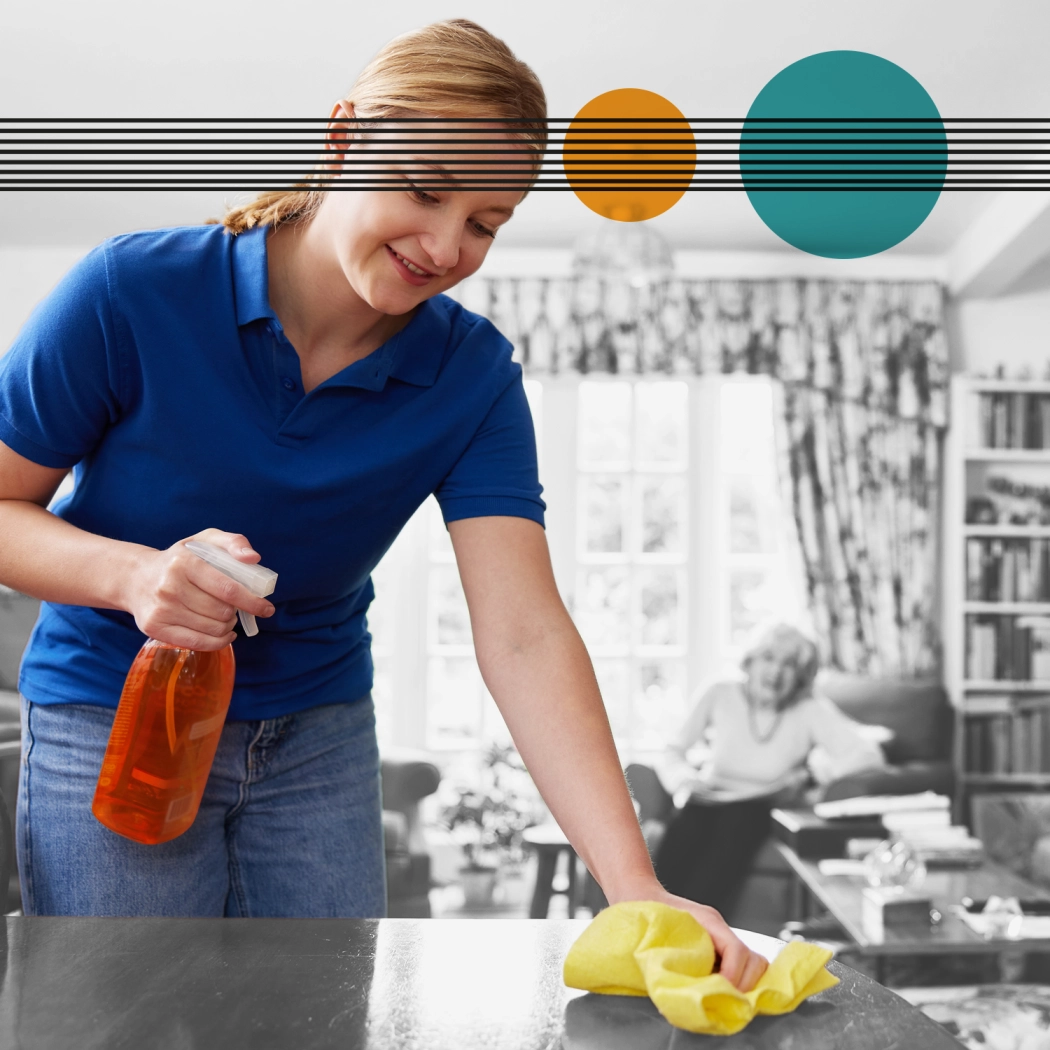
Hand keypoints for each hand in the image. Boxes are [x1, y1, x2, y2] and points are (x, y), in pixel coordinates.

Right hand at [123, 528, 274, 649]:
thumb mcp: (205, 541)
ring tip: (224, 617)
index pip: (227, 588)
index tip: (266, 608)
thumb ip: (234, 542)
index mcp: (185, 562)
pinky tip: (223, 634)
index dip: (251, 601)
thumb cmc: (180, 559)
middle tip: (234, 608)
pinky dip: (217, 642)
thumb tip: (253, 558)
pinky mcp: (154, 628)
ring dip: (227, 626)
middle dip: (236, 613)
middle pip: (221, 612)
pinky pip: (197, 643)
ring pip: (212, 629)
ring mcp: (161, 609)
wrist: (137, 578)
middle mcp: (170, 586)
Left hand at [611, 881, 768, 991]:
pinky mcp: (717, 949)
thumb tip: (684, 989)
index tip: (721, 993)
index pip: (736, 950)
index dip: (733, 976)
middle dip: (744, 985)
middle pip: (753, 959)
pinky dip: (737, 984)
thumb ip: (671, 959)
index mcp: (707, 921)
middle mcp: (719, 929)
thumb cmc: (643, 911)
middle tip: (725, 1002)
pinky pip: (739, 968)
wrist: (638, 894)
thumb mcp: (655, 934)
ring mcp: (720, 938)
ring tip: (723, 1000)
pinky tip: (717, 993)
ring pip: (751, 965)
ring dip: (743, 986)